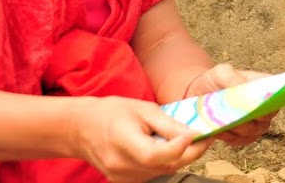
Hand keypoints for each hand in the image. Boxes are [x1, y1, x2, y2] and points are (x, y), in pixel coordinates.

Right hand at [69, 95, 213, 182]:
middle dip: (189, 153)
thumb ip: (168, 123)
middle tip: (203, 138)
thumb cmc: (110, 113)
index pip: (157, 155)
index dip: (180, 147)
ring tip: (185, 140)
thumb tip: (193, 133)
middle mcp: (123, 166)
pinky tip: (165, 148)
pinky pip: (153, 174)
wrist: (81, 129)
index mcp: (124, 143)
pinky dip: (164, 162)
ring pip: (162, 171)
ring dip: (178, 157)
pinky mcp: (126, 181)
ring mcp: (123, 177)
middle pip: (165, 166)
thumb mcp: (141, 109)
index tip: (196, 134)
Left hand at [183, 64, 284, 146]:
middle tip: (235, 107)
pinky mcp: (244, 138)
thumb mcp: (221, 73)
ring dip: (236, 124)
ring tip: (222, 116)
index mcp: (265, 87)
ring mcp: (256, 124)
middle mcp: (266, 107)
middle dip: (252, 112)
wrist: (198, 96)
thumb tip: (245, 88)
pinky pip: (241, 140)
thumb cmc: (215, 81)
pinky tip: (220, 127)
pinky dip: (229, 135)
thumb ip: (233, 78)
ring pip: (254, 129)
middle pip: (269, 114)